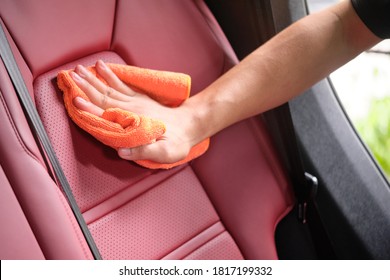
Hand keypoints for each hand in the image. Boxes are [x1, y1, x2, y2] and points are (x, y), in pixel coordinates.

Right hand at [71, 60, 202, 163]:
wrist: (192, 124)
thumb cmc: (178, 141)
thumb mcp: (165, 152)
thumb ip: (144, 150)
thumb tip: (121, 151)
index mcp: (134, 122)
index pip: (108, 113)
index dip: (90, 108)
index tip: (75, 99)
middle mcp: (132, 108)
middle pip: (104, 96)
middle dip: (85, 87)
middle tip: (69, 76)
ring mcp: (136, 101)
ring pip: (109, 88)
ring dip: (93, 79)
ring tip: (78, 69)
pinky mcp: (140, 98)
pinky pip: (122, 85)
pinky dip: (110, 76)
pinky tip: (102, 67)